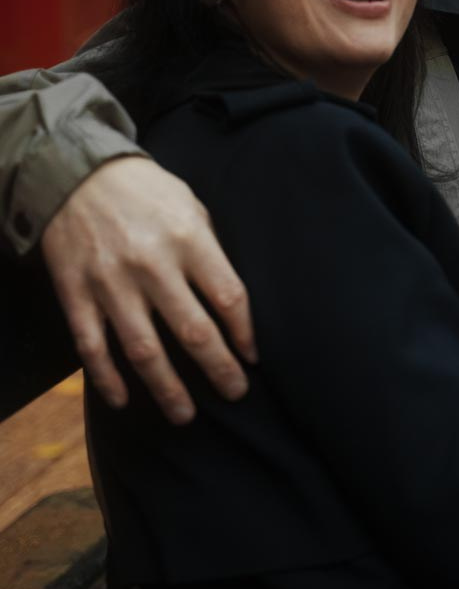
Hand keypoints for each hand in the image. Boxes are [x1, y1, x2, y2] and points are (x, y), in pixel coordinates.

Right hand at [41, 157, 255, 423]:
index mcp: (188, 238)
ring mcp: (110, 282)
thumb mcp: (190, 206)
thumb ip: (211, 250)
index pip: (228, 297)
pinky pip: (92, 346)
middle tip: (235, 394)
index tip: (253, 358)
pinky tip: (124, 400)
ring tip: (185, 415)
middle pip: (193, 331)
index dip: (245, 334)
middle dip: (218, 369)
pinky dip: (107, 378)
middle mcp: (151, 263)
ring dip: (168, 388)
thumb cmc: (146, 191)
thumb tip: (233, 303)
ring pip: (144, 349)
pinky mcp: (75, 293)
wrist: (76, 172)